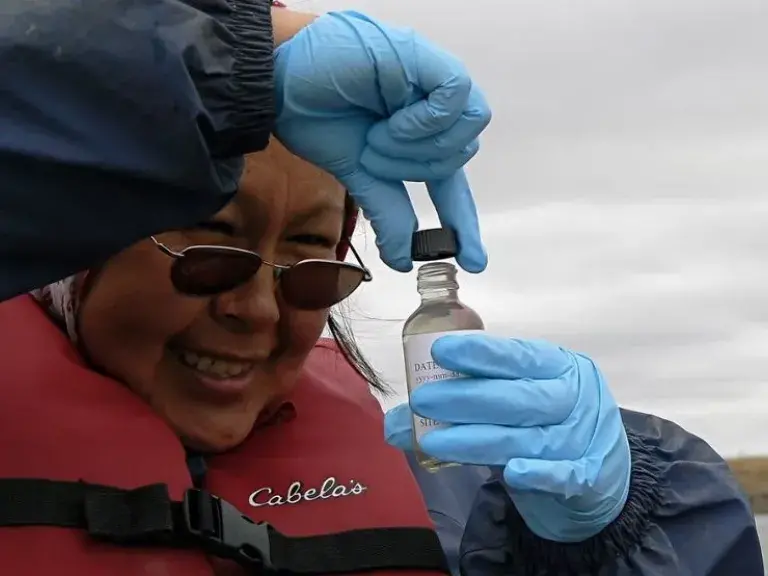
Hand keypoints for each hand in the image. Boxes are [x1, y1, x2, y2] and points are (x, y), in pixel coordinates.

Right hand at [273, 11, 489, 273]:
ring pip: (465, 133)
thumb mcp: (358, 173)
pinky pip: (456, 97)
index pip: (451, 187)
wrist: (281, 76)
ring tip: (376, 133)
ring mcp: (431, 85)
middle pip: (457, 160)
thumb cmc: (315, 113)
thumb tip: (404, 261)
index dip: (463, 222)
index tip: (472, 262)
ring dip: (415, 147)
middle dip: (411, 168)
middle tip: (371, 152)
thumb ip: (387, 212)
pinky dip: (425, 120)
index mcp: (415, 140)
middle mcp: (430, 113)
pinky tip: (394, 118)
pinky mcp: (427, 59)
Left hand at [384, 334, 630, 542]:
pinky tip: (513, 473)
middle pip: (517, 397)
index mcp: (555, 365)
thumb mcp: (512, 400)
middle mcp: (571, 396)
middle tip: (421, 400)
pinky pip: (561, 475)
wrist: (601, 471)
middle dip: (465, 398)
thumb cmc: (544, 421)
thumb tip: (395, 422)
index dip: (479, 353)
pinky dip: (537, 473)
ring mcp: (581, 437)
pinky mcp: (586, 476)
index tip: (440, 350)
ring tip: (433, 441)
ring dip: (477, 440)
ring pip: (527, 438)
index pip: (516, 355)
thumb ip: (463, 404)